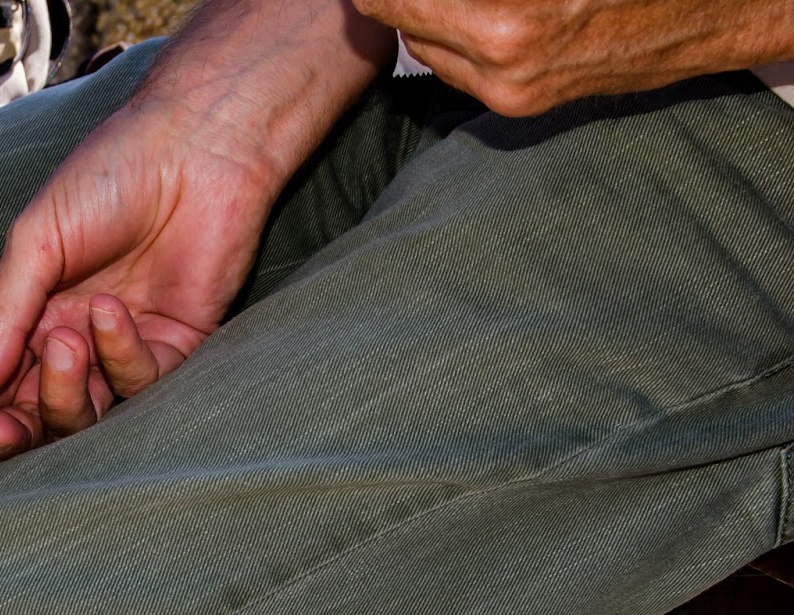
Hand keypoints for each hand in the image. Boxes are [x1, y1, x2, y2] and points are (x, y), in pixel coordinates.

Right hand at [0, 0, 395, 470]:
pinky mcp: (177, 347)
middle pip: (37, 412)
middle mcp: (77, 339)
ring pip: (86, 411)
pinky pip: (139, 382)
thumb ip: (1, 320)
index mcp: (33, 313)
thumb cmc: (107, 177)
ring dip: (64, 391)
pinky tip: (114, 310)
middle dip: (12, 428)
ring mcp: (125, 347)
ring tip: (65, 341)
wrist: (193, 145)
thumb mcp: (35, 244)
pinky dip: (120, 354)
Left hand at [355, 0, 793, 115]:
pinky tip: (477, 4)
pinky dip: (449, 30)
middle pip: (394, 18)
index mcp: (506, 20)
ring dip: (421, 7)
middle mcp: (500, 64)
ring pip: (417, 45)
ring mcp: (509, 94)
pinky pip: (452, 66)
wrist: (718, 8)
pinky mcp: (522, 107)